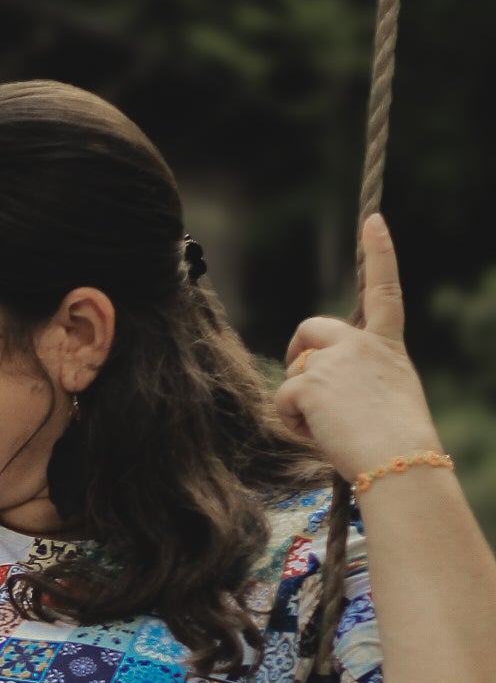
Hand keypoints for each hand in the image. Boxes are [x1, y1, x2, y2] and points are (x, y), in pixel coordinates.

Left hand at [275, 214, 440, 483]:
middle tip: (303, 386)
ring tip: (331, 430)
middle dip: (298, 352)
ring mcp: (333, 360)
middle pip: (311, 330)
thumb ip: (360, 380)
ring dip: (300, 404)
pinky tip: (319, 435)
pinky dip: (292, 422)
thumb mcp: (389, 397)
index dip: (379, 253)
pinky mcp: (309, 382)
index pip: (384, 291)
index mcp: (387, 347)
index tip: (374, 220)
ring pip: (294, 374)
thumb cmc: (399, 444)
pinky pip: (282, 400)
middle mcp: (360, 344)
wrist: (402, 462)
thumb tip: (322, 389)